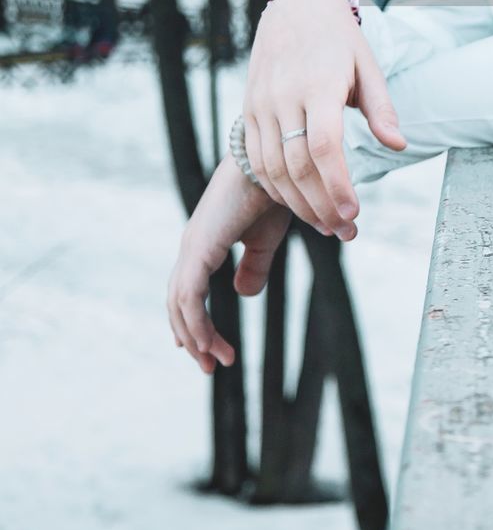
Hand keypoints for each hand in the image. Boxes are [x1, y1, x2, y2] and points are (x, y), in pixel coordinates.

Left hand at [167, 156, 294, 372]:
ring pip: (180, 304)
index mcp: (205, 241)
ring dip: (195, 338)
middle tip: (212, 365)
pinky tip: (210, 344)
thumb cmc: (274, 194)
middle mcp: (192, 245)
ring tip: (217, 361)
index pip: (187, 288)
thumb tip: (241, 294)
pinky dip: (197, 324)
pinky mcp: (199, 249)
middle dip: (192, 337)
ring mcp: (192, 246)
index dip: (192, 320)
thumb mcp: (266, 239)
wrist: (277, 164)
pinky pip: (190, 297)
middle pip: (178, 301)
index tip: (203, 348)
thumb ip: (254, 266)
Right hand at [242, 0, 405, 236]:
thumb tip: (399, 146)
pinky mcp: (249, 110)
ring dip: (297, 202)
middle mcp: (284, 97)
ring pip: (272, 168)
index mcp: (318, 85)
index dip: (337, 184)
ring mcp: (261, 105)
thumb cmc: (340, 41)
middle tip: (344, 229)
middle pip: (296, 165)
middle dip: (320, 204)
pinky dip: (275, 187)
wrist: (294, 10)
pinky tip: (296, 202)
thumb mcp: (368, 66)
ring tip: (324, 224)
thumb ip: (382, 109)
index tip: (353, 213)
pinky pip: (256, 159)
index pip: (323, 146)